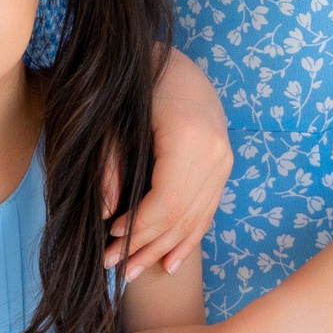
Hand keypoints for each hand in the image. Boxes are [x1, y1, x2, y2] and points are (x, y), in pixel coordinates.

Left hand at [110, 47, 231, 277]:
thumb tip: (107, 213)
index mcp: (189, 138)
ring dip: (164, 249)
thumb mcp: (116, 119)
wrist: (176, 61)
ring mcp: (225, 160)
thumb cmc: (137, 86)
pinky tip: (169, 262)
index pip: (166, 203)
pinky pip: (208, 211)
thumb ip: (110, 164)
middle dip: (146, 246)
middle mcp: (215, 152)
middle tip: (114, 267)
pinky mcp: (225, 165)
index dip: (139, 227)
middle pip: (181, 216)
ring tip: (133, 272)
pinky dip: (189, 238)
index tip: (110, 237)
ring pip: (196, 219)